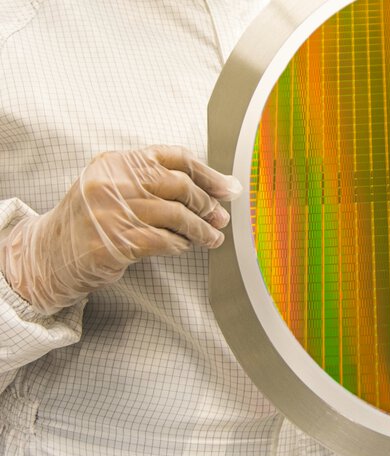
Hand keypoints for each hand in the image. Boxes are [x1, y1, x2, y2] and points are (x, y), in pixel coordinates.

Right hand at [0, 146, 241, 314]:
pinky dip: (181, 244)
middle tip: (221, 217)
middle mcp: (113, 181)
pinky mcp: (116, 241)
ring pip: (176, 215)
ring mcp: (112, 210)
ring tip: (212, 237)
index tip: (228, 188)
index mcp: (116, 161)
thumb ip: (156, 182)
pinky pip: (164, 240)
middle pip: (179, 185)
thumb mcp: (115, 188)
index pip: (174, 157)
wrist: (50, 253)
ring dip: (201, 229)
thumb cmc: (93, 220)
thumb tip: (217, 187)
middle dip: (207, 203)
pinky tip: (185, 246)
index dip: (207, 173)